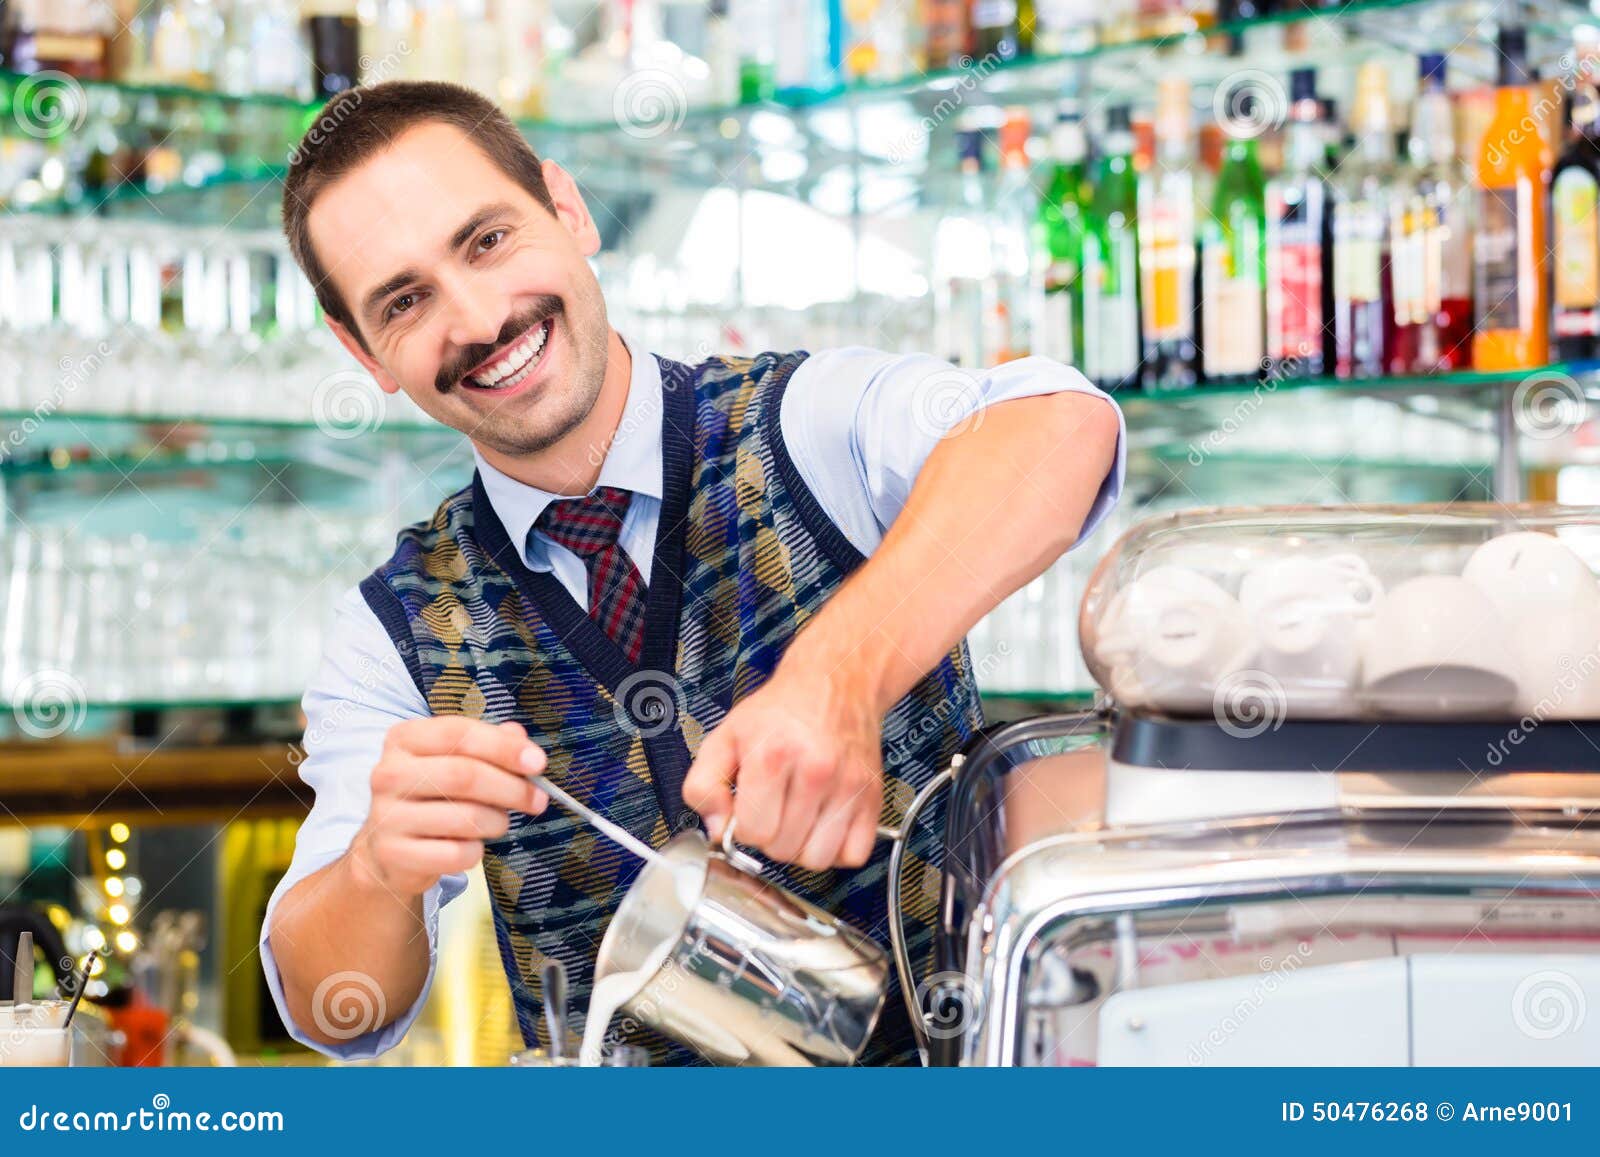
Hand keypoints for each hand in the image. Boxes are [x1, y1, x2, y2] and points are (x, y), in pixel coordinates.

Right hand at [349, 717, 549, 896]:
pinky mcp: (394, 854)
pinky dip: (476, 852)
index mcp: (404, 739)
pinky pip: (456, 854)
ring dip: (497, 822)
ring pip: (466, 818)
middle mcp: (388, 773)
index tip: (538, 763)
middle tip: (538, 800)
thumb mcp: (455, 760)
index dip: (504, 748)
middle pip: (465, 776)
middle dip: (513, 789)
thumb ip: (490, 743)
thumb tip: (519, 737)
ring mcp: (387, 815)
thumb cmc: (432, 796)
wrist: (390, 848)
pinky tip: (470, 845)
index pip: (459, 734)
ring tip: (498, 822)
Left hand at [682, 665, 884, 871]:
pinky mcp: (873, 797)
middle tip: (774, 807)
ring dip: (803, 847)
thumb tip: (717, 829)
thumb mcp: (724, 736)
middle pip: (783, 850)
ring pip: (818, 860)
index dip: (744, 826)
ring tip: (798, 818)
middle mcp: (816, 771)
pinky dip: (837, 849)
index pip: (753, 833)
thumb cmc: (780, 713)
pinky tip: (824, 823)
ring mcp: (849, 786)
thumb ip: (704, 784)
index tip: (750, 807)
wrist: (834, 683)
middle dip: (772, 835)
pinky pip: (853, 855)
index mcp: (773, 756)